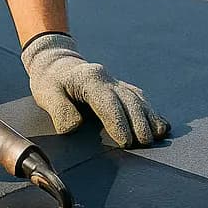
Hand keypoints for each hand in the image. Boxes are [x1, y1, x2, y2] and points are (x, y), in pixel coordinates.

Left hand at [21, 33, 169, 147]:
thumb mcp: (46, 94)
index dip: (118, 121)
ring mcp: (117, 83)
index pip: (107, 101)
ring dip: (149, 118)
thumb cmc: (50, 82)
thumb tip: (75, 126)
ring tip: (157, 136)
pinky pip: (140, 99)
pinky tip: (161, 126)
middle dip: (138, 122)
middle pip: (129, 100)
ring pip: (138, 99)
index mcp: (89, 78)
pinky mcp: (122, 89)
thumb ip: (59, 110)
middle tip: (144, 143)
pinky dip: (151, 113)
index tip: (125, 141)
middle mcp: (107, 79)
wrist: (56, 64)